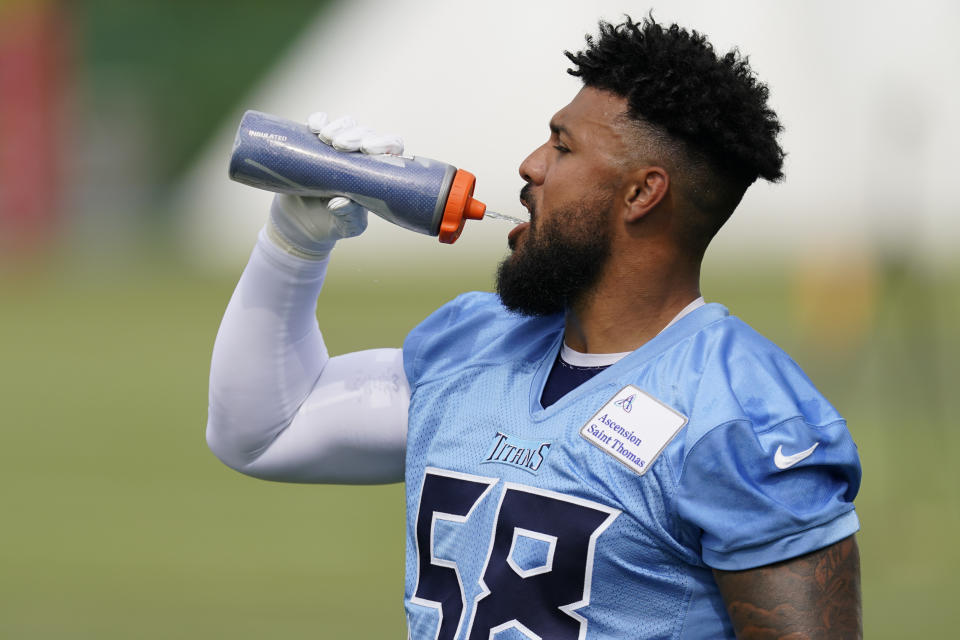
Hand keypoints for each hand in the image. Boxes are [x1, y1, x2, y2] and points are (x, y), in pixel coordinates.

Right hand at [266, 113, 403, 258]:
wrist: (298, 224)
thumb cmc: (332, 224)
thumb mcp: (345, 227)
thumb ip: (349, 217)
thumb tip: (342, 202)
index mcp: (376, 173)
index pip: (391, 149)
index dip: (385, 144)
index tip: (368, 149)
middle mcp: (360, 156)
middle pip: (366, 133)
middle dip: (355, 135)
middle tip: (340, 146)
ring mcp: (337, 147)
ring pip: (346, 124)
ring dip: (338, 127)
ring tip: (326, 138)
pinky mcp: (314, 142)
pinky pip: (320, 122)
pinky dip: (318, 120)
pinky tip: (312, 127)